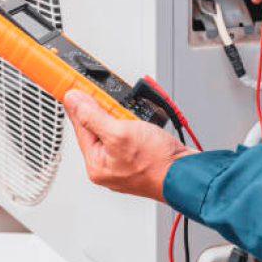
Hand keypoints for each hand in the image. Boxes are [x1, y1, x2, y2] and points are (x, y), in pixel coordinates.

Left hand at [62, 89, 196, 201]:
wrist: (187, 173)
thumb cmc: (157, 162)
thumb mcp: (119, 133)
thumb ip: (92, 116)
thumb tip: (74, 101)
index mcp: (96, 164)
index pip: (80, 127)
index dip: (79, 105)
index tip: (75, 88)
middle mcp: (107, 165)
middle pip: (96, 127)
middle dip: (106, 111)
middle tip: (116, 104)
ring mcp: (123, 162)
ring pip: (115, 128)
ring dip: (123, 116)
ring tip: (134, 117)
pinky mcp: (138, 156)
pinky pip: (129, 134)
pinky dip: (134, 123)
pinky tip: (142, 122)